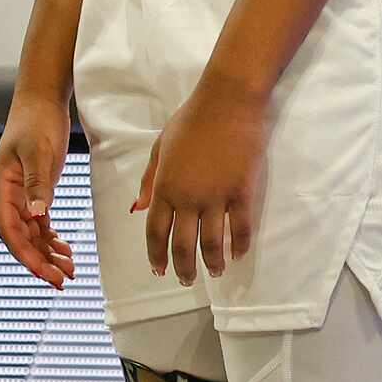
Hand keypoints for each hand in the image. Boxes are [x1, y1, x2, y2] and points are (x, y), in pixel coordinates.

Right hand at [0, 89, 78, 288]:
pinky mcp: (35, 193)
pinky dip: (51, 240)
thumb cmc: (36, 121)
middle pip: (20, 238)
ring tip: (69, 271)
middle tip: (62, 280)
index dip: (26, 255)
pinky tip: (67, 251)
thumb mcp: (38, 151)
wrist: (41, 100)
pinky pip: (40, 225)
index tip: (45, 273)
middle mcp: (7, 197)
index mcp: (1, 188)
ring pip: (31, 235)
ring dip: (47, 254)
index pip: (9, 230)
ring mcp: (21, 196)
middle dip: (39, 261)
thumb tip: (37, 215)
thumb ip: (37, 183)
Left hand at [136, 73, 268, 285]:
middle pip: (183, 244)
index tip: (158, 270)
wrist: (227, 101)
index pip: (155, 230)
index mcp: (164, 185)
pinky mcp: (242, 192)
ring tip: (214, 272)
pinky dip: (239, 247)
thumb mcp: (161, 146)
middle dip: (183, 268)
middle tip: (185, 279)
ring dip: (212, 263)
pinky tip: (237, 254)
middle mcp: (188, 197)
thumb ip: (150, 179)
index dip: (156, 254)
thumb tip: (139, 207)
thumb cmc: (191, 119)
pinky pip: (240, 229)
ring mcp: (216, 197)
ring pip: (212, 244)